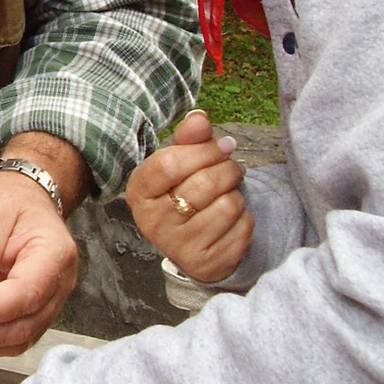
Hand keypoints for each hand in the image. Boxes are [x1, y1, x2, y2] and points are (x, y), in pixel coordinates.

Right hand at [125, 109, 252, 281]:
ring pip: (227, 205)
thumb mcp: (179, 163)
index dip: (203, 150)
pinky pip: (241, 228)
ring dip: (236, 194)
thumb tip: (199, 118)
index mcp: (139, 193)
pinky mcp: (206, 264)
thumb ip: (188, 139)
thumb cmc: (182, 192)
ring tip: (229, 193)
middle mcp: (152, 223)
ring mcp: (178, 247)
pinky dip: (245, 217)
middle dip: (228, 169)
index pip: (169, 164)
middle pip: (203, 183)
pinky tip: (232, 218)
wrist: (191, 242)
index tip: (224, 145)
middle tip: (233, 168)